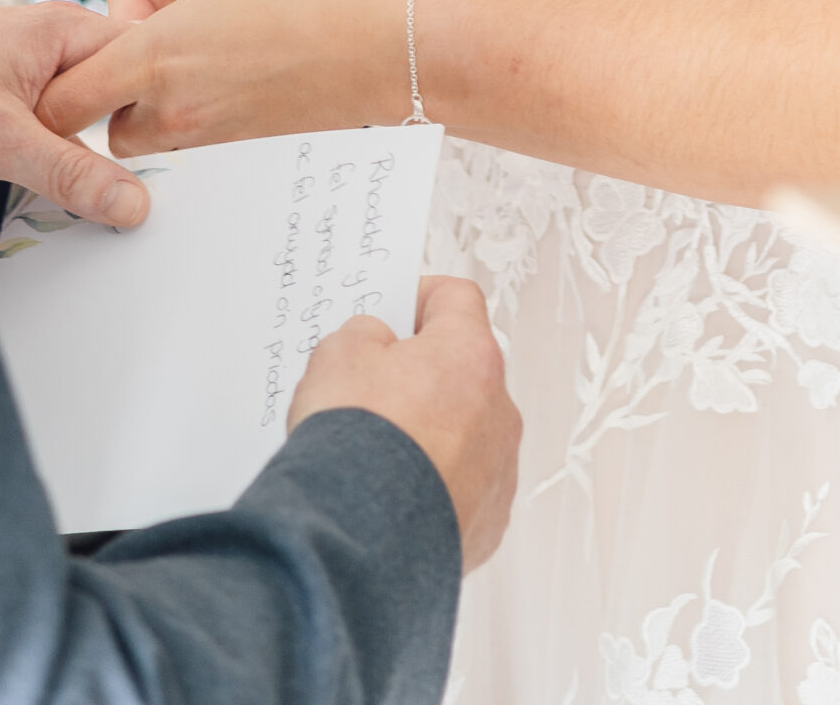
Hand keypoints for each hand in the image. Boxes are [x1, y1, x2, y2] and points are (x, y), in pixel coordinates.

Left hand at [0, 4, 150, 228]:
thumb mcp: (7, 142)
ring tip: (96, 179)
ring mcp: (35, 57)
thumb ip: (73, 172)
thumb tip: (132, 204)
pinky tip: (58, 170)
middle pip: (117, 84)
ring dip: (86, 140)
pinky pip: (60, 112)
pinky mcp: (16, 82)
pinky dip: (61, 141)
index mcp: (65, 27)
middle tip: (139, 180)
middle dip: (122, 130)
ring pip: (88, 103)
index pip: (141, 59)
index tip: (170, 154)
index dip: (156, 104)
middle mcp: (55, 35)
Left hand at [43, 0, 411, 154]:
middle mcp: (175, 108)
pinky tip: (227, 87)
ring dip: (152, 117)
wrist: (382, 39)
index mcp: (156, 55)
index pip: (66, 100)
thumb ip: (160, 16)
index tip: (60, 71)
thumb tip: (136, 35)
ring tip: (189, 72)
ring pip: (152, 143)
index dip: (53, 89)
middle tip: (129, 68)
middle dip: (108, 106)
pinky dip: (198, 126)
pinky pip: (198, 148)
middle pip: (106, 132)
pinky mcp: (245, 153)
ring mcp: (212, 137)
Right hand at [290, 277, 519, 571]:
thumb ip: (366, 336)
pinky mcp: (488, 525)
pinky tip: (389, 498)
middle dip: (421, 375)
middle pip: (463, 372)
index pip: (456, 299)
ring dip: (430, 435)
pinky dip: (432, 489)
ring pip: (466, 435)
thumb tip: (379, 347)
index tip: (392, 312)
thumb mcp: (339, 354)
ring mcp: (499, 472)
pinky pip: (462, 491)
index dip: (419, 298)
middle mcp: (499, 411)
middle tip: (373, 388)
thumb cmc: (356, 442)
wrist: (359, 541)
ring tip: (376, 454)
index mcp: (471, 356)